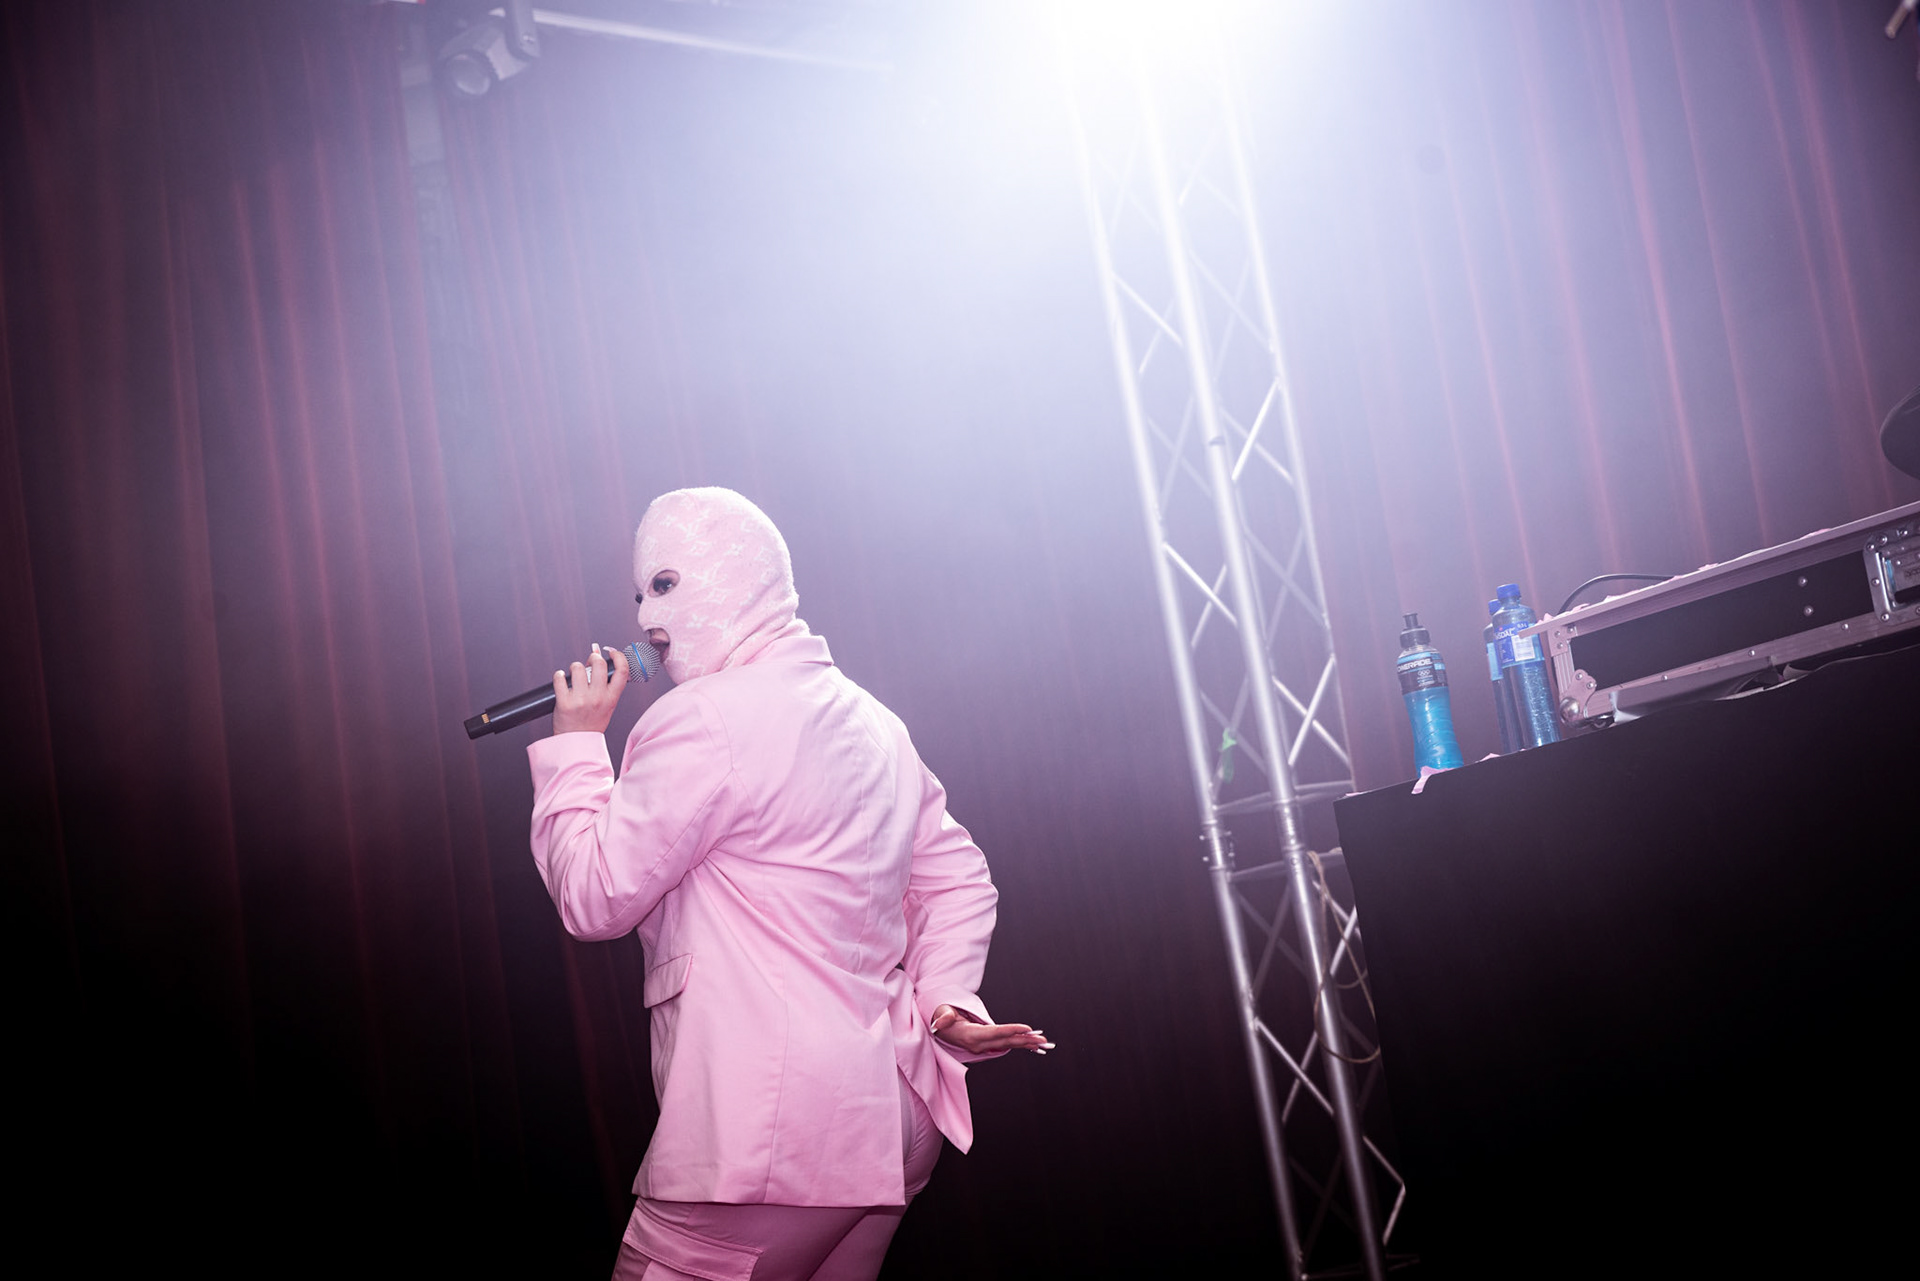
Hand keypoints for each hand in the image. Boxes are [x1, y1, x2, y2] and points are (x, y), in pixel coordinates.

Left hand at [551, 642, 628, 735]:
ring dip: (574, 667)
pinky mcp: (564, 702)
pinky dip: (558, 676)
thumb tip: (597, 656)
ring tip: (573, 675)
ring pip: (577, 667)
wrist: (576, 744)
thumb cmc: (591, 723)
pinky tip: (561, 679)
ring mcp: (581, 700)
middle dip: (592, 658)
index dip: (618, 656)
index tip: (611, 652)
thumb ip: (605, 684)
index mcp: (611, 698)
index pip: (622, 671)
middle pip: (598, 664)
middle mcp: (598, 698)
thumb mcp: (607, 705)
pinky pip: (559, 678)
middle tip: (589, 661)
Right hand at [931, 1004, 1053, 1055]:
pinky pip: (1006, 1044)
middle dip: (1024, 1040)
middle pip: (1005, 1042)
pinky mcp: (987, 1045)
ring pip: (1008, 1045)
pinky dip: (1019, 1044)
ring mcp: (983, 1047)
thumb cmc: (942, 1017)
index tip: (1027, 1029)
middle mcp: (979, 1044)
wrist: (939, 1029)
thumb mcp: (941, 1013)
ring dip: (1025, 1044)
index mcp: (970, 1036)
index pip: (995, 1033)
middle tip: (1042, 1039)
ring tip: (1043, 1042)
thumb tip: (943, 1021)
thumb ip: (944, 1017)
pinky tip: (1032, 1045)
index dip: (1011, 1030)